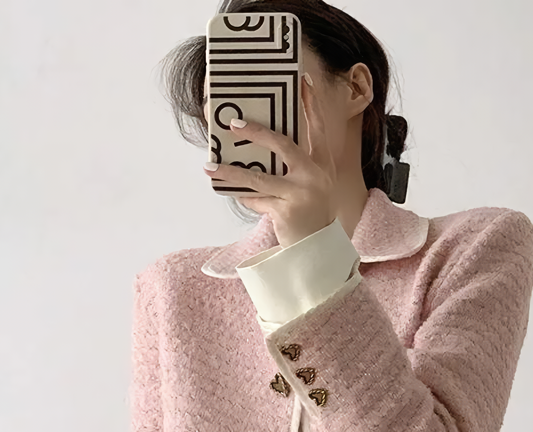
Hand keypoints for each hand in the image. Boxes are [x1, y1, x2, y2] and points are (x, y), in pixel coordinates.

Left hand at [203, 75, 337, 248]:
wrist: (317, 250)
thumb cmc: (311, 214)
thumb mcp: (312, 185)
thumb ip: (295, 166)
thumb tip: (258, 149)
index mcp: (323, 164)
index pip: (317, 128)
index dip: (311, 103)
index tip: (303, 80)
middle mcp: (314, 176)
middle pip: (282, 145)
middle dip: (256, 133)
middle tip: (234, 124)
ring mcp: (300, 194)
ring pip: (257, 178)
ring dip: (230, 172)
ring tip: (209, 167)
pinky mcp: (285, 212)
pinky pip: (255, 199)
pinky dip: (243, 196)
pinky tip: (231, 192)